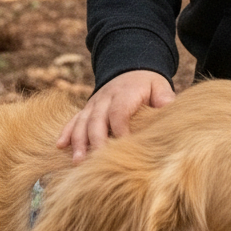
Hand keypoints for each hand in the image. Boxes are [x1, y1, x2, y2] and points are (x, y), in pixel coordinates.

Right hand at [56, 70, 174, 161]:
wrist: (130, 67)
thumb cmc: (148, 84)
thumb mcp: (160, 86)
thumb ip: (164, 99)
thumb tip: (170, 112)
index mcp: (125, 93)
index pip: (119, 112)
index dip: (120, 130)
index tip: (124, 147)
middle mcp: (105, 98)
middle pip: (97, 120)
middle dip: (95, 142)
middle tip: (95, 163)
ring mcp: (93, 104)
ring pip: (82, 122)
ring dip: (78, 142)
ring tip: (76, 161)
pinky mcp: (86, 109)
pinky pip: (73, 120)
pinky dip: (66, 132)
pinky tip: (60, 146)